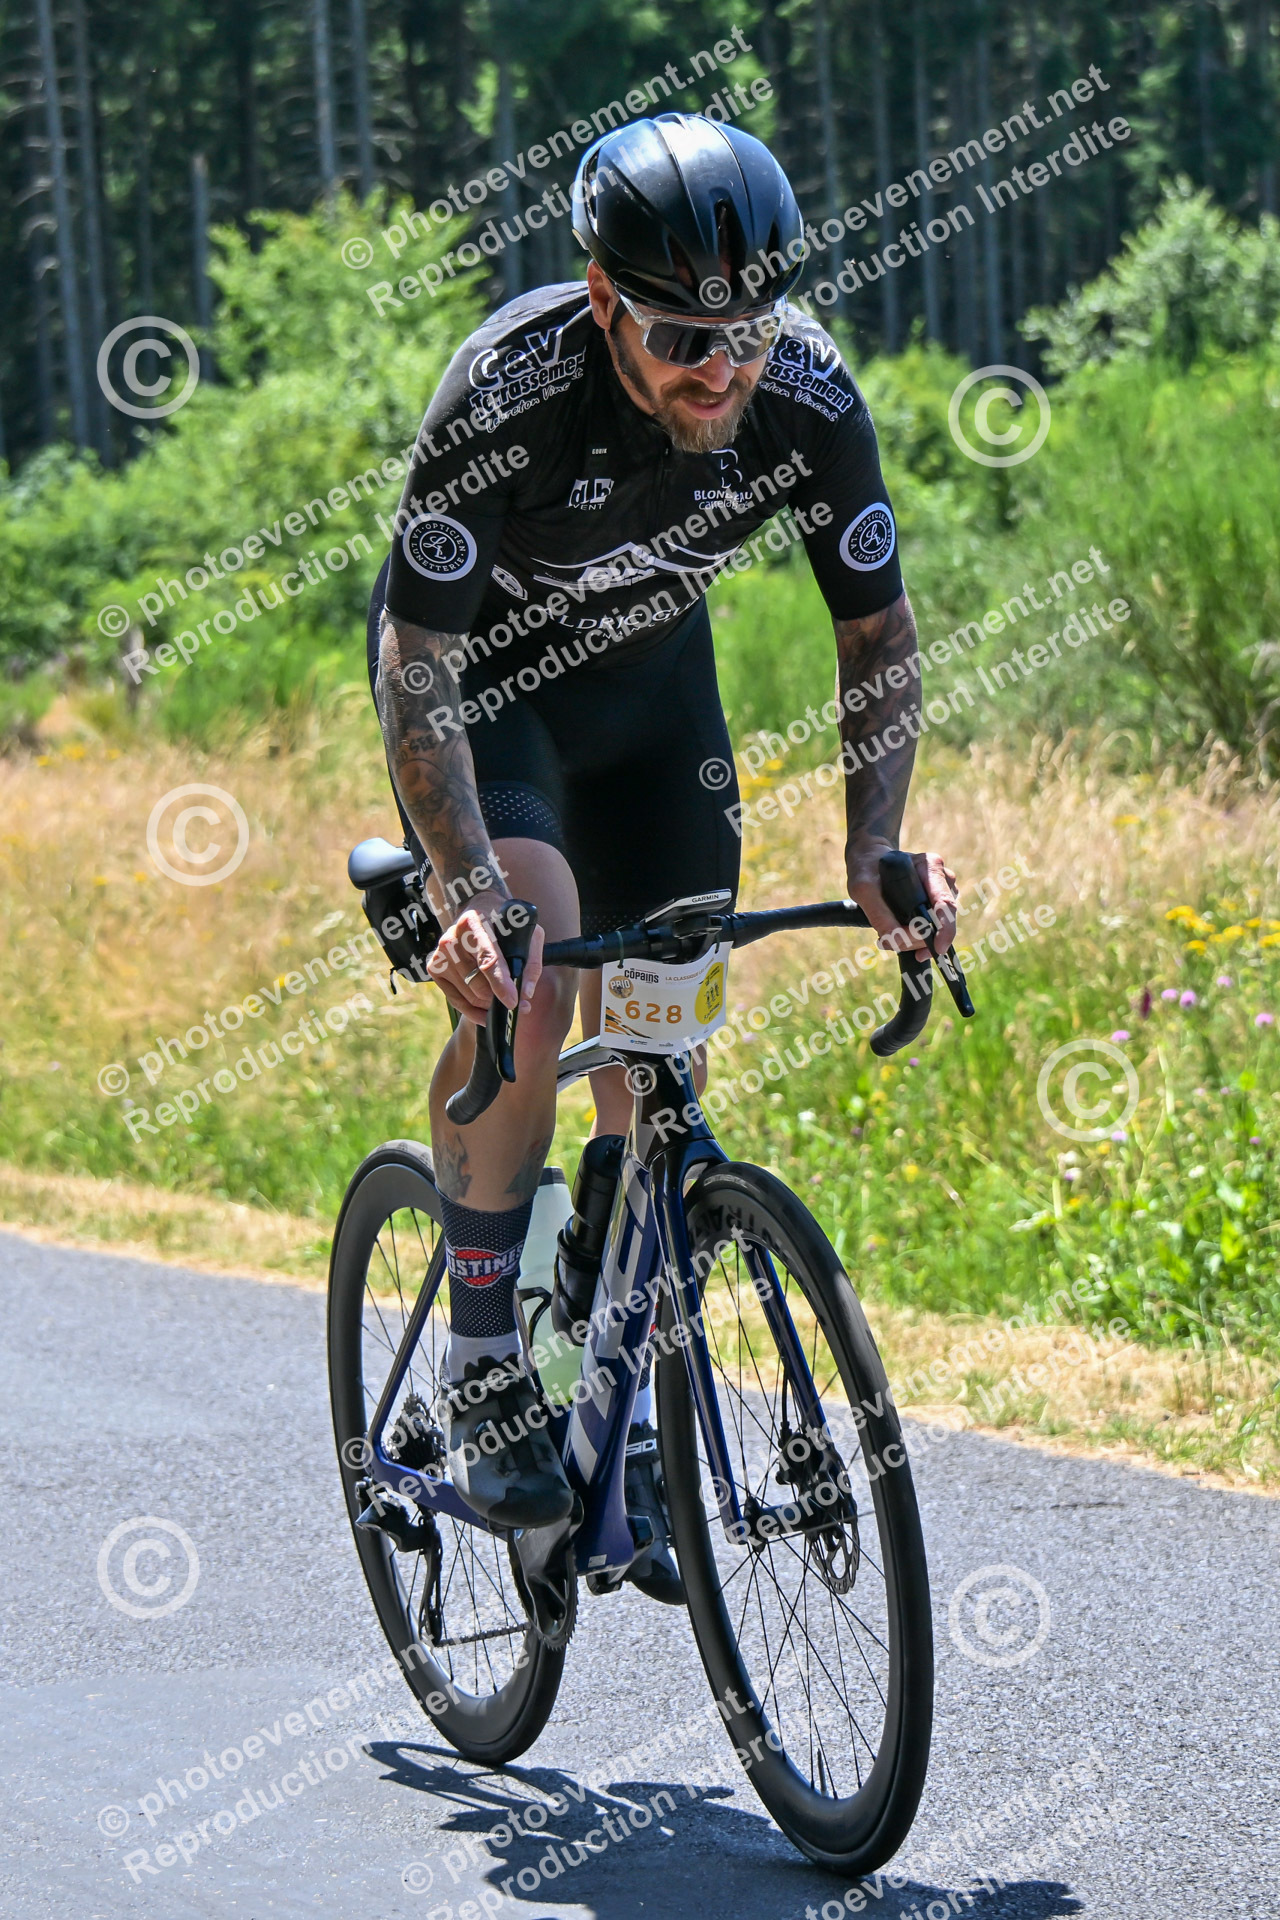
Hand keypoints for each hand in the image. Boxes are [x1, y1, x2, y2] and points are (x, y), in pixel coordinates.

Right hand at [425, 889, 544, 1023]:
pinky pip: (455, 1000)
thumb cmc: (505, 923)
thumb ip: (531, 962)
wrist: (477, 910)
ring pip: (469, 995)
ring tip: (503, 1002)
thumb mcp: (527, 932)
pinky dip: (473, 1010)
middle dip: (499, 999)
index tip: (513, 1001)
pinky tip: (486, 1011)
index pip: (487, 959)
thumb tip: (526, 994)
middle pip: (477, 983)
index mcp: (474, 923)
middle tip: (519, 1004)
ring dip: (489, 1005)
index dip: (500, 983)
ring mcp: (440, 954)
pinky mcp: (434, 968)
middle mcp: (452, 938)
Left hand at [847, 849, 957, 956]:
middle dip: (919, 940)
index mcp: (930, 867)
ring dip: (914, 939)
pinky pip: (932, 927)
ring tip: (888, 934)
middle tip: (889, 942)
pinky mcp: (938, 904)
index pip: (945, 903)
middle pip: (943, 921)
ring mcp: (944, 892)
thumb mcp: (863, 889)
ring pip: (937, 928)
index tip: (937, 948)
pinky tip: (898, 932)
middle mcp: (943, 879)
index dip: (945, 929)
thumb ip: (879, 915)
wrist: (871, 862)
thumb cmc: (867, 869)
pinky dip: (914, 936)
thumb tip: (897, 940)